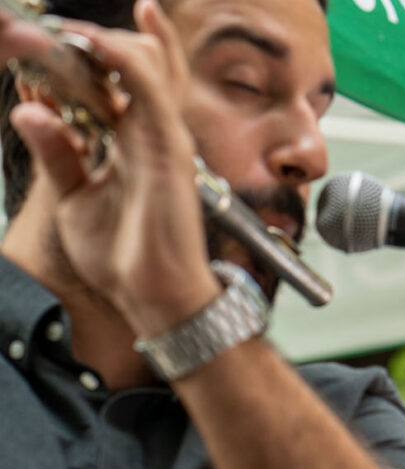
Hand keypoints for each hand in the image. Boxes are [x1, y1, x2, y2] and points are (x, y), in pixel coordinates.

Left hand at [9, 0, 217, 335]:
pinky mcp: (168, 144)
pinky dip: (121, 57)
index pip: (118, 83)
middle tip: (45, 32)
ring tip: (61, 30)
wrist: (152, 293)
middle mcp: (150, 132)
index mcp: (132, 142)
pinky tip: (91, 41)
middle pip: (135, 62)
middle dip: (89, 39)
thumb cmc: (124, 255)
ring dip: (99, 39)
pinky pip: (148, 86)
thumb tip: (27, 110)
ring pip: (143, 62)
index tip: (44, 40)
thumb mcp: (72, 196)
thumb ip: (55, 153)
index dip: (86, 54)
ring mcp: (162, 135)